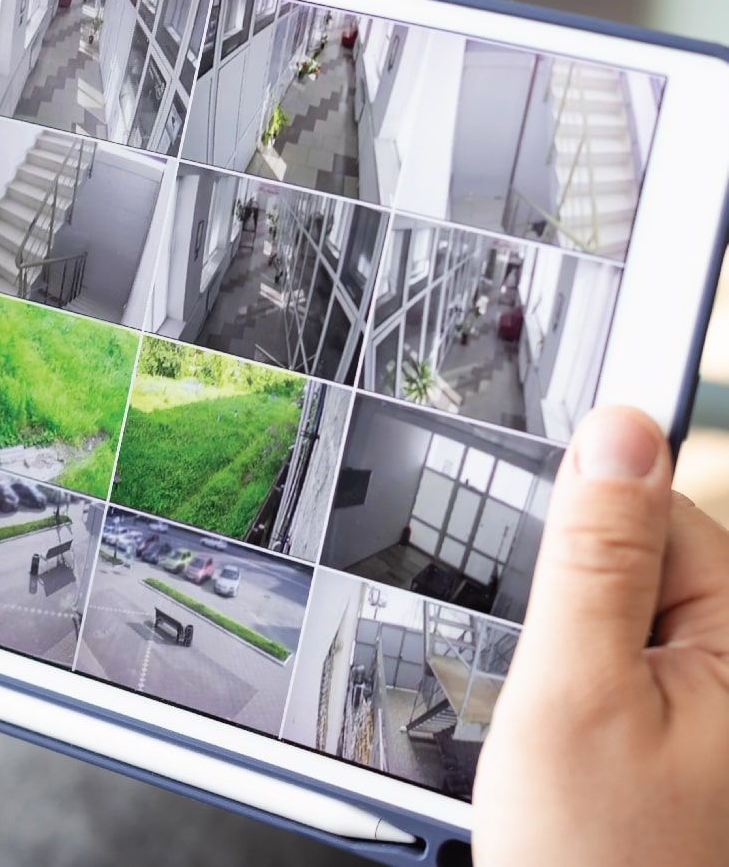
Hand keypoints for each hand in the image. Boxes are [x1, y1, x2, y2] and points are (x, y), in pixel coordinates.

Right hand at [473, 406, 728, 865]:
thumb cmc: (597, 866)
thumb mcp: (574, 689)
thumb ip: (594, 554)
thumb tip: (616, 430)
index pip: (664, 511)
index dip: (583, 534)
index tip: (543, 581)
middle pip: (645, 562)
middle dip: (576, 602)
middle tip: (551, 685)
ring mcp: (716, 702)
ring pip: (626, 614)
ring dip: (575, 648)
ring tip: (561, 732)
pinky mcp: (690, 729)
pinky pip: (629, 663)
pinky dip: (585, 682)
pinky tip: (571, 743)